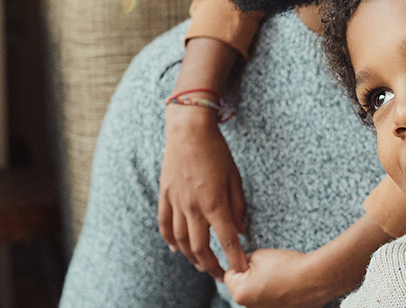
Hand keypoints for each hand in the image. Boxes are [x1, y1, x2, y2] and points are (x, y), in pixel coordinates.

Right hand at [158, 103, 246, 278]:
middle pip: (200, 247)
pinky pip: (164, 223)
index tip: (240, 270)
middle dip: (210, 265)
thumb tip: (240, 230)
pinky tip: (175, 248)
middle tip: (219, 274)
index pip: (226, 239)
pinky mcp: (165, 195)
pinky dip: (169, 239)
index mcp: (214, 202)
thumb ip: (237, 207)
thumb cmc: (217, 152)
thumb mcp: (235, 178)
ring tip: (199, 264)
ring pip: (181, 239)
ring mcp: (176, 202)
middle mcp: (193, 207)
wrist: (189, 131)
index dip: (234, 257)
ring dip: (190, 256)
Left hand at [222, 249, 340, 307]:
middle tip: (269, 267)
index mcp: (240, 293)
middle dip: (252, 276)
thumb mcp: (259, 255)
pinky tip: (287, 284)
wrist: (316, 278)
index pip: (229, 274)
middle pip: (243, 287)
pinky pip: (272, 300)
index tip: (254, 260)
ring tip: (281, 276)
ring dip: (264, 285)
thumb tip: (243, 264)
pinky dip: (277, 292)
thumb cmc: (288, 266)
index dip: (241, 263)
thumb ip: (244, 260)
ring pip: (258, 294)